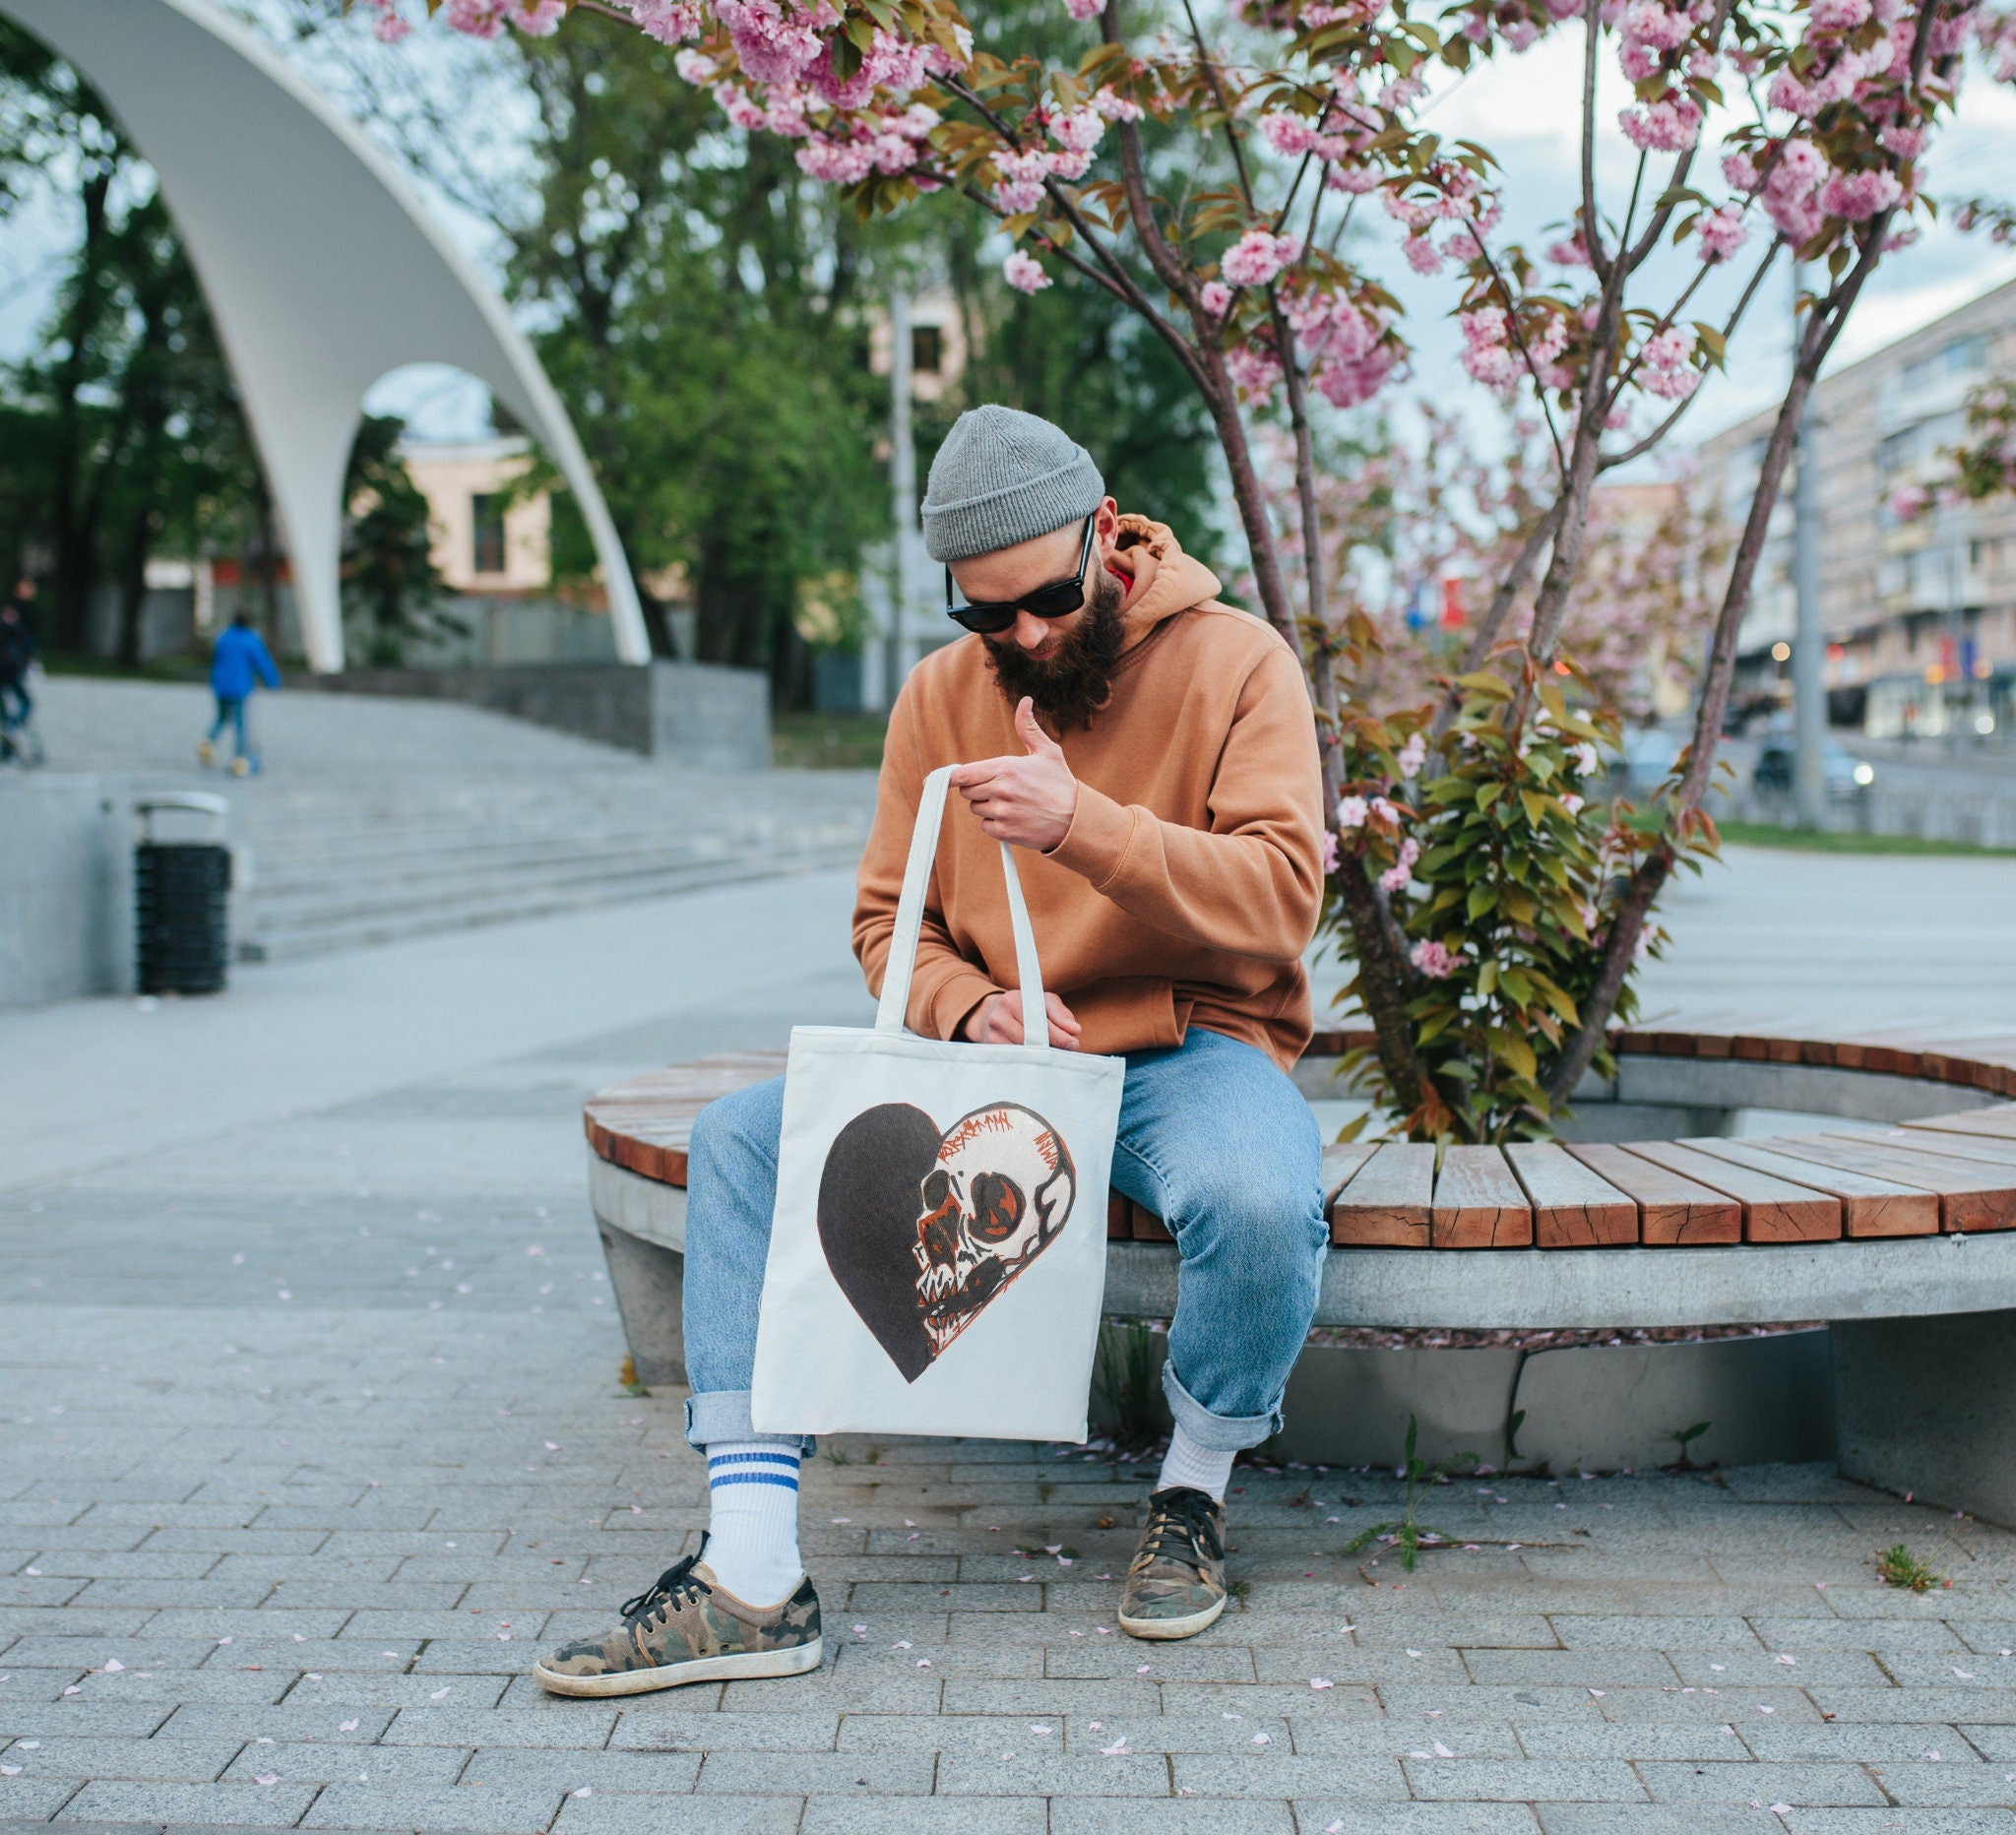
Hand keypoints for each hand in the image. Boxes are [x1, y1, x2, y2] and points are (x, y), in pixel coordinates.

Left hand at [952, 697, 1077, 851]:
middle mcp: (1002, 790)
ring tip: (1011, 803)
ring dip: (987, 806)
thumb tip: (1025, 701)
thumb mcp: (1048, 752)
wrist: (1076, 820)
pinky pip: (985, 826)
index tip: (942, 779)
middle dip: (977, 788)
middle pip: (967, 791)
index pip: (963, 774)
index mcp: (1007, 768)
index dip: (951, 777)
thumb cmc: (1060, 784)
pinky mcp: (1006, 831)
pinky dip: (995, 824)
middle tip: (999, 788)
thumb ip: (1028, 727)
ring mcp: (1003, 812)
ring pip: (976, 808)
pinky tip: (1014, 817)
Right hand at [962, 989, 1081, 1049]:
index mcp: (1012, 1000)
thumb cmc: (1024, 1007)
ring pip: (1024, 1054)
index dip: (1058, 1035)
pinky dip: (1029, 1063)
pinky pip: (1016, 1061)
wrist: (990, 1014)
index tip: (1073, 1044)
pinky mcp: (991, 1051)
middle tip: (1063, 1054)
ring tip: (1049, 1056)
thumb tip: (1075, 1030)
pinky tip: (1036, 1061)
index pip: (1039, 1021)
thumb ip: (1061, 1014)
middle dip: (1050, 1048)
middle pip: (1031, 1040)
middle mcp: (999, 1017)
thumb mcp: (1044, 1002)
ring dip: (1041, 1058)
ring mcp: (992, 1036)